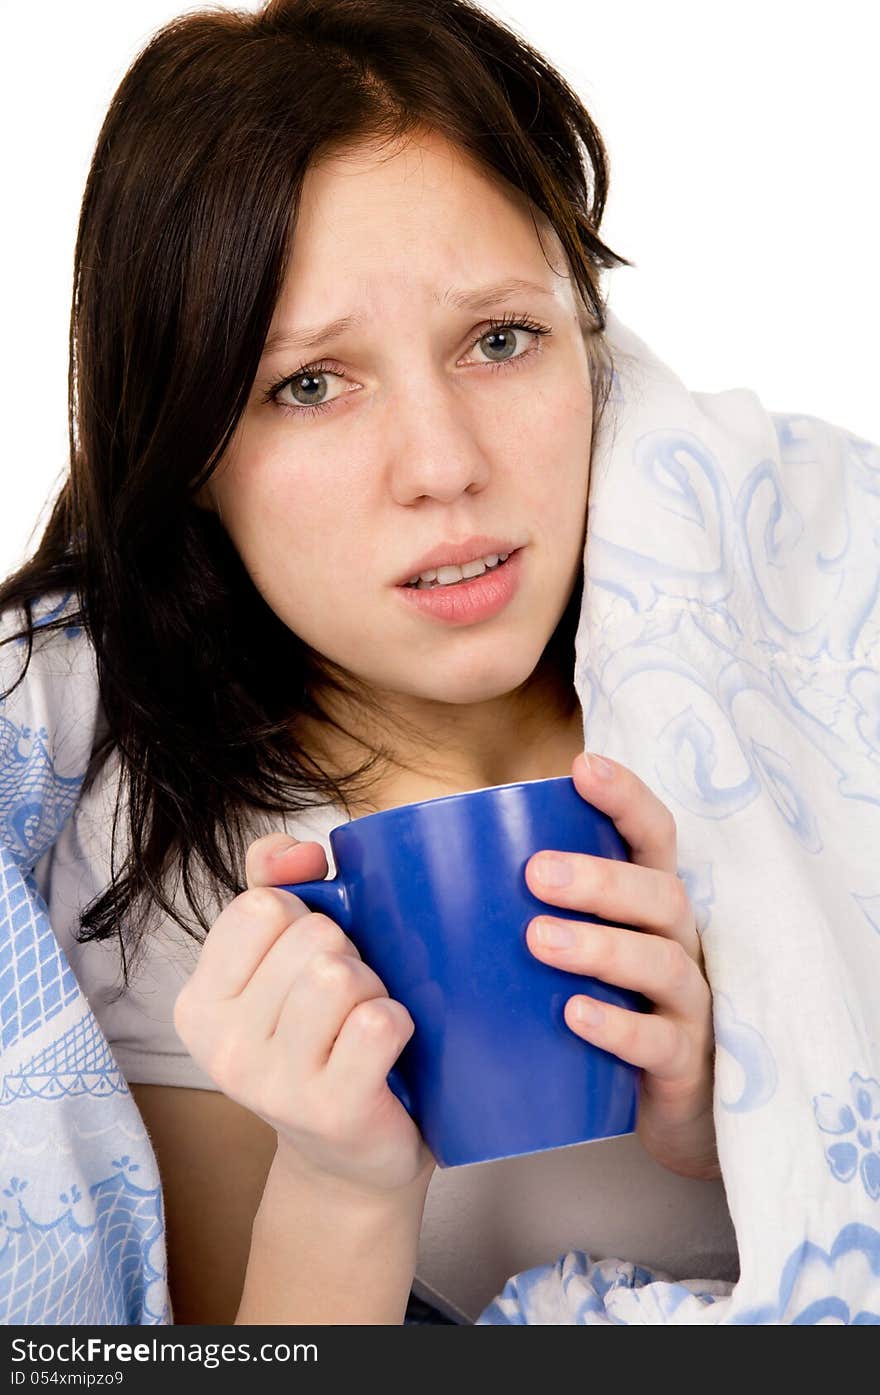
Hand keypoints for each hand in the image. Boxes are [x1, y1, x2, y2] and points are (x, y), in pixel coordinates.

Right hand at [173, 831, 434, 1199]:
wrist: (351, 1161)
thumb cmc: (323, 1044)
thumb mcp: (282, 965)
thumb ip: (275, 886)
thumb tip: (298, 851)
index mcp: (200, 1001)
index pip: (260, 904)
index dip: (305, 916)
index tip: (311, 956)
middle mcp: (222, 1046)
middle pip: (311, 936)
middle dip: (348, 954)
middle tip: (346, 1002)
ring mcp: (273, 1084)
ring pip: (341, 976)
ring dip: (375, 988)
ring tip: (366, 1022)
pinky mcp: (331, 1110)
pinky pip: (377, 1022)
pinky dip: (399, 1023)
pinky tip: (389, 1049)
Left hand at [524, 753, 719, 1180]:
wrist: (651, 1114)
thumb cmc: (590, 1011)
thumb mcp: (565, 953)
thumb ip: (505, 912)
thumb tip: (382, 874)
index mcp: (646, 904)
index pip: (654, 835)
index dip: (626, 796)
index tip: (581, 766)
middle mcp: (676, 943)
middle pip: (659, 892)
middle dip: (600, 876)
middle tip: (535, 873)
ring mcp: (686, 1004)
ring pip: (661, 960)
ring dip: (601, 944)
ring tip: (539, 940)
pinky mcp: (683, 1065)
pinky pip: (659, 1041)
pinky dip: (618, 1025)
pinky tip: (574, 1015)